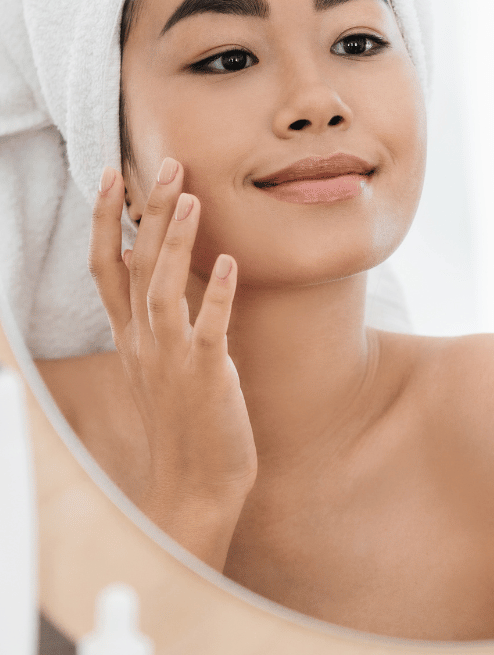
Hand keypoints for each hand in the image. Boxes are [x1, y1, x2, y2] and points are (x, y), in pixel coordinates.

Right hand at [88, 158, 256, 568]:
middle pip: (134, 264)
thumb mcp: (163, 367)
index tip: (112, 174)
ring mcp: (170, 360)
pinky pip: (207, 329)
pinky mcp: (204, 377)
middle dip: (146, 212)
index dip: (105, 219)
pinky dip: (215, 294)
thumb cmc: (186, 424)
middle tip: (166, 165)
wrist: (194, 488)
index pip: (107, 266)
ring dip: (175, 242)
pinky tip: (227, 262)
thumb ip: (162, 323)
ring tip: (191, 198)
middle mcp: (142, 343)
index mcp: (130, 337)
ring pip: (160, 288)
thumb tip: (168, 279)